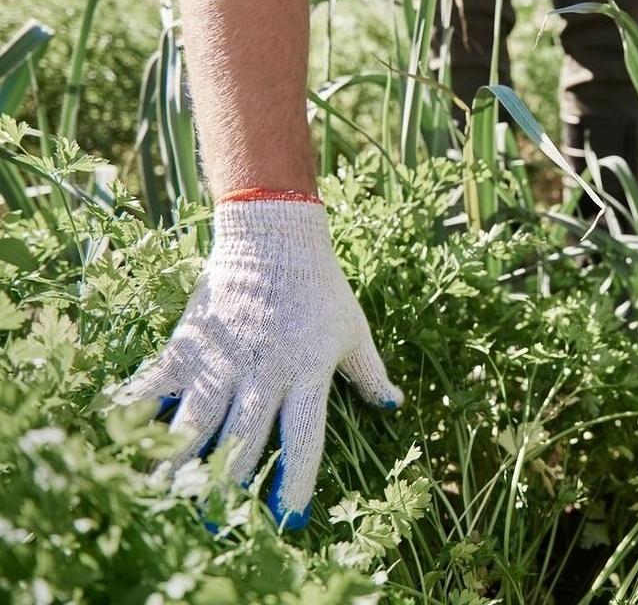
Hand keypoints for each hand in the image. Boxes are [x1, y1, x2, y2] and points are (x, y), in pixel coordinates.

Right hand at [117, 197, 402, 527]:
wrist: (273, 235)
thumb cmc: (320, 286)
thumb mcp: (353, 330)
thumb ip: (370, 373)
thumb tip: (393, 406)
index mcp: (307, 372)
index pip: (304, 437)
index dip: (297, 481)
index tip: (289, 518)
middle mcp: (264, 373)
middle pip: (244, 441)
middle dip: (230, 487)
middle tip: (219, 523)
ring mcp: (223, 359)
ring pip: (197, 423)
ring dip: (182, 463)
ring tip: (167, 496)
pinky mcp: (189, 344)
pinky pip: (158, 383)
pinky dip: (139, 408)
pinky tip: (124, 433)